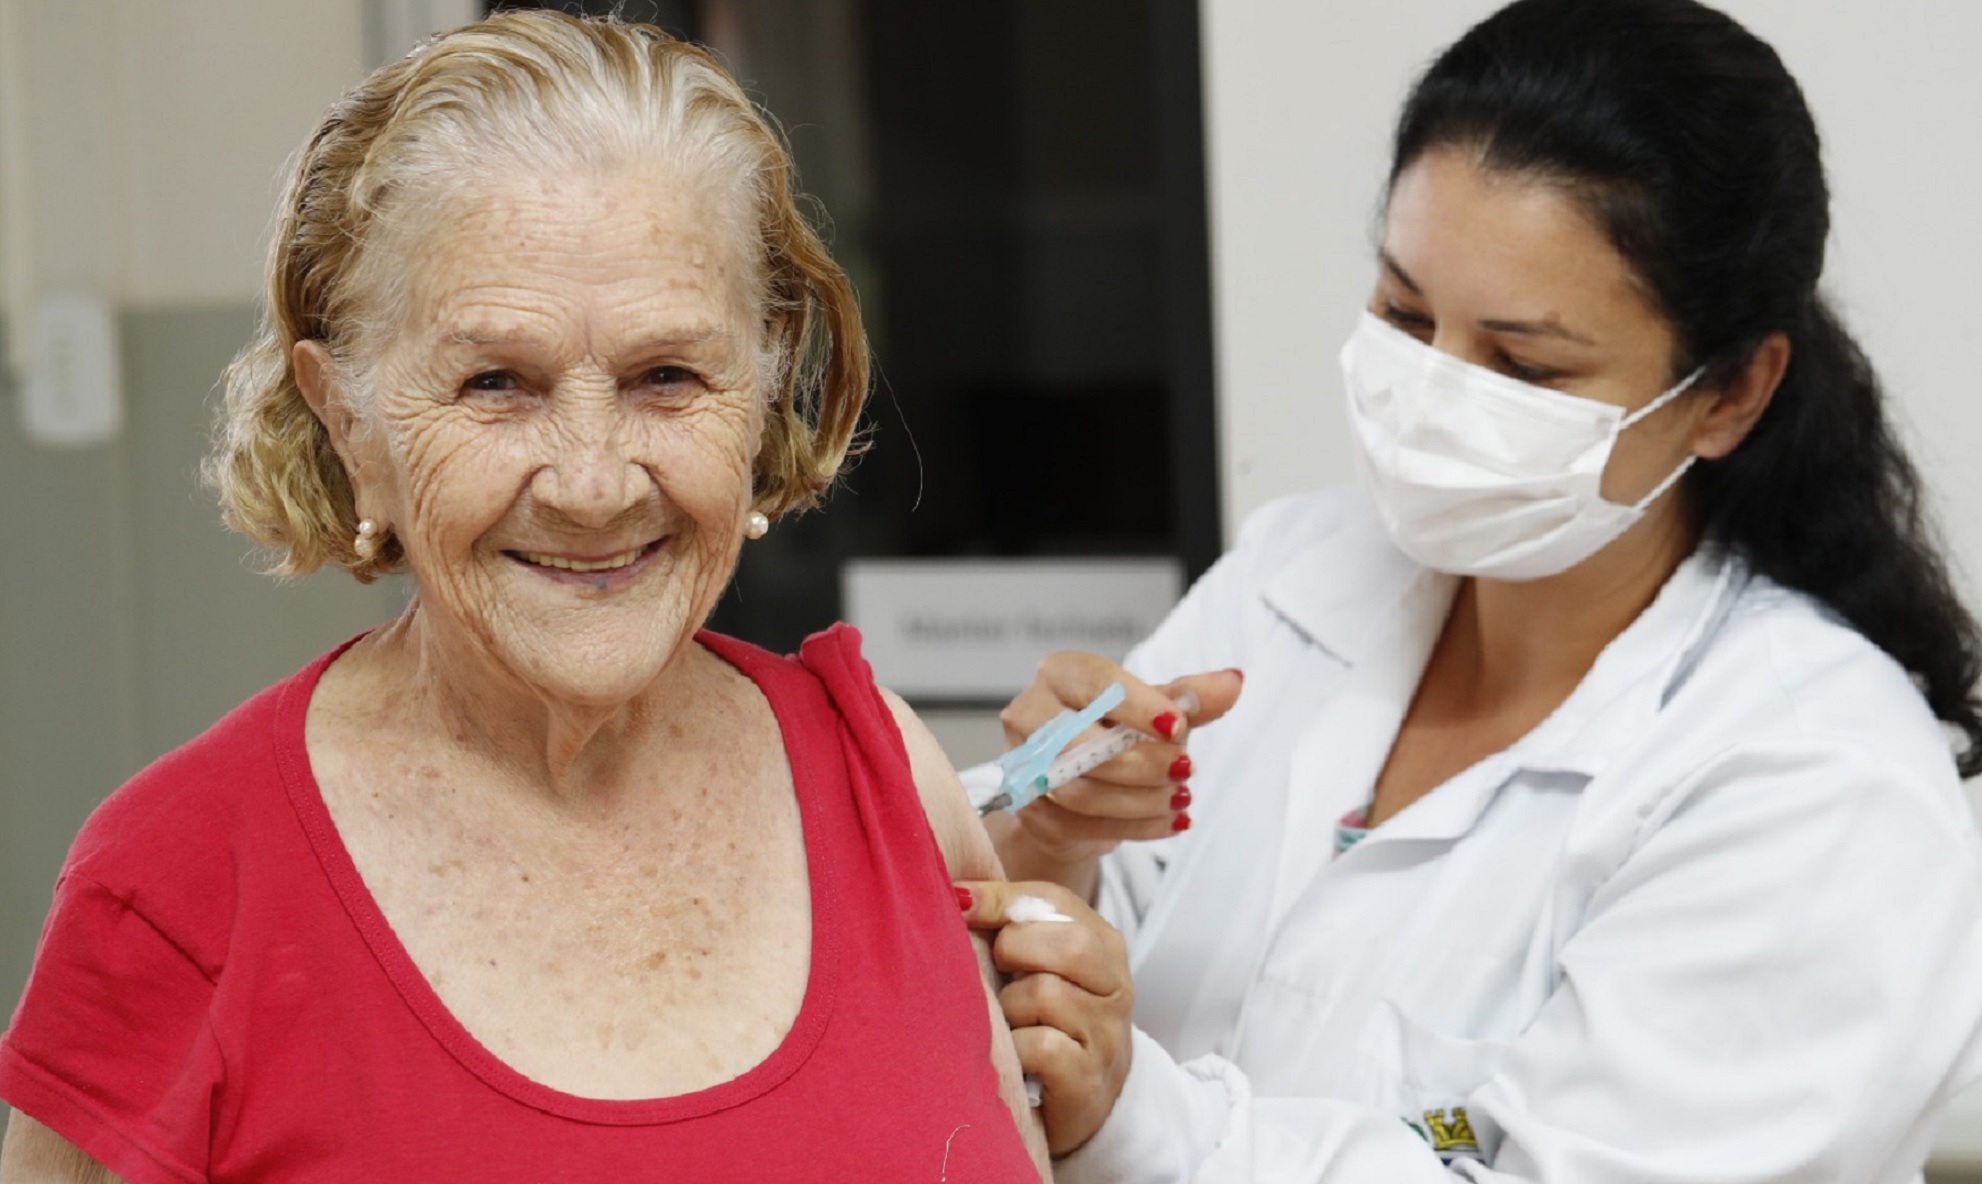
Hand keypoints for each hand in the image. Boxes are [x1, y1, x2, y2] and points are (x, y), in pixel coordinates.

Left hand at [957, 878, 1135, 1157]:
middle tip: (999, 974)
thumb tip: (958, 892)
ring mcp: (1107, 1033)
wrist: (1082, 1098)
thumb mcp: (1035, 963)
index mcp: (1103, 943)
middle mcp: (1115, 983)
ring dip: (1010, 1008)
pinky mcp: (1089, 1077)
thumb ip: (1006, 921)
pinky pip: (1041, 1045)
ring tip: (1009, 1022)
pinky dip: (1017, 1048)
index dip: (1001, 900)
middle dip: (1013, 952)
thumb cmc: (1046, 1020)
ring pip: (1046, 994)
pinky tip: (1016, 1055)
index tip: (961, 905)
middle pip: (1066, 943)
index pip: (1054, 899)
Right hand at [995, 654, 1242, 871]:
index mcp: (1061, 675)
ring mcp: (1023, 764)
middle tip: (1185, 770)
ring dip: (1141, 800)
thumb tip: (1233, 682)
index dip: (1140, 706)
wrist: (1084, 785)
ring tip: (1181, 799)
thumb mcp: (1156, 711)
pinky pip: (1081, 826)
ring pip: (1080, 790)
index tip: (1177, 726)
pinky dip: (1134, 828)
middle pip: (1079, 742)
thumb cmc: (1114, 734)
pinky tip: (1168, 822)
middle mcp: (1030, 713)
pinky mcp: (1030, 810)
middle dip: (1141, 762)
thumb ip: (1190, 698)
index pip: (1097, 684)